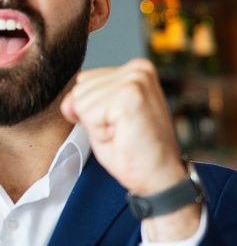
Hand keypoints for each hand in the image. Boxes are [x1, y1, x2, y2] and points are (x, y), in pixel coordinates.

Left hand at [61, 60, 198, 239]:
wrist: (159, 175)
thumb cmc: (135, 151)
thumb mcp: (103, 119)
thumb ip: (84, 101)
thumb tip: (69, 103)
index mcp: (135, 70)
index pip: (84, 81)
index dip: (94, 110)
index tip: (121, 123)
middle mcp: (138, 69)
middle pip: (81, 88)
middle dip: (94, 117)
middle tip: (123, 130)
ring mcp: (136, 80)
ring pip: (82, 100)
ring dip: (98, 125)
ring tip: (124, 133)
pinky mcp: (131, 95)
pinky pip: (88, 112)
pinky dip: (100, 131)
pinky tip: (124, 135)